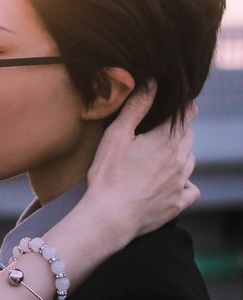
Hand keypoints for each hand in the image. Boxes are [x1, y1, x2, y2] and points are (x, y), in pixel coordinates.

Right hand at [86, 83, 197, 242]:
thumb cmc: (108, 175)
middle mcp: (181, 160)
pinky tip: (172, 183)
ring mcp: (181, 183)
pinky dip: (185, 183)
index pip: (186, 114)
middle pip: (188, 136)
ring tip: (159, 157)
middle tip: (158, 130)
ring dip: (180, 155)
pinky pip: (191, 189)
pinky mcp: (178, 203)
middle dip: (177, 130)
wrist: (110, 217)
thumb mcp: (117, 135)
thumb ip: (137, 107)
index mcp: (167, 140)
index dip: (182, 106)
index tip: (176, 103)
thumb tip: (152, 83)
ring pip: (189, 160)